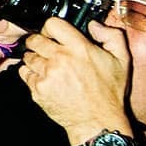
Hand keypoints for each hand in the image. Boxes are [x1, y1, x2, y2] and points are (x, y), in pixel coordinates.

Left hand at [19, 16, 130, 144]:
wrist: (97, 121)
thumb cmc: (108, 93)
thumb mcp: (121, 60)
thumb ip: (111, 36)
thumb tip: (93, 25)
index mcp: (79, 48)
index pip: (52, 24)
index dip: (51, 28)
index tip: (52, 34)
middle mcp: (60, 59)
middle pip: (35, 39)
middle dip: (38, 42)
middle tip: (45, 49)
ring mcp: (47, 74)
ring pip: (28, 56)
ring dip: (34, 58)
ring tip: (47, 66)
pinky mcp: (38, 88)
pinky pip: (24, 73)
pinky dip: (31, 74)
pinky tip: (44, 78)